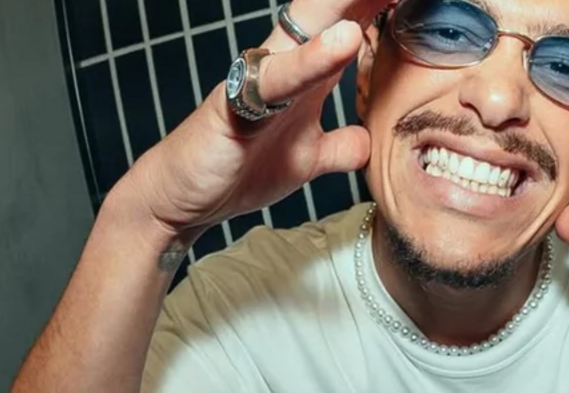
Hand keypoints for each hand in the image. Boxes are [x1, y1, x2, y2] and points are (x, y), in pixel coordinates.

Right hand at [107, 0, 389, 236]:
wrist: (184, 197)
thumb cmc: (239, 165)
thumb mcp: (308, 158)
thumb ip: (341, 145)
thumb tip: (368, 141)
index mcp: (306, 71)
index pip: (352, 22)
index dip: (383, 4)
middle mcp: (285, 63)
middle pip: (334, 10)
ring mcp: (261, 78)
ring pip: (311, 28)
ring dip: (350, 3)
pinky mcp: (238, 102)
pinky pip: (279, 78)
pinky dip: (312, 59)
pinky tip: (345, 40)